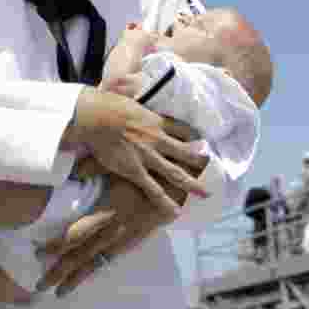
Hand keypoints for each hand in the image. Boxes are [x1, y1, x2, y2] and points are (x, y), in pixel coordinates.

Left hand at [37, 176, 175, 295]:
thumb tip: (71, 170)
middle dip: (61, 271)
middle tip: (40, 287)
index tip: (38, 252)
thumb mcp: (119, 167)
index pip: (77, 235)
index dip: (57, 245)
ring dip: (77, 276)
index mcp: (110, 213)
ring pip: (96, 262)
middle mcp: (116, 230)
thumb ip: (92, 167)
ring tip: (59, 291)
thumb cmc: (147, 171)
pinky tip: (85, 273)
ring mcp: (127, 238)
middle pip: (83, 256)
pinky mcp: (136, 239)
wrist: (182, 183)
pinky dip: (96, 267)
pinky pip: (111, 257)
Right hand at [66, 89, 207, 216]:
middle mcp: (158, 140)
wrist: (96, 116)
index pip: (184, 130)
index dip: (195, 136)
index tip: (202, 142)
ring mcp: (149, 156)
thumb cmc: (110, 104)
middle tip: (212, 167)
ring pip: (176, 173)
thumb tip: (140, 97)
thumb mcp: (134, 100)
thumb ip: (141, 106)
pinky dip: (164, 201)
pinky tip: (176, 211)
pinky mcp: (135, 170)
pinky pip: (153, 189)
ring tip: (205, 193)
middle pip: (186, 152)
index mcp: (158, 122)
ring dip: (192, 183)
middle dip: (201, 161)